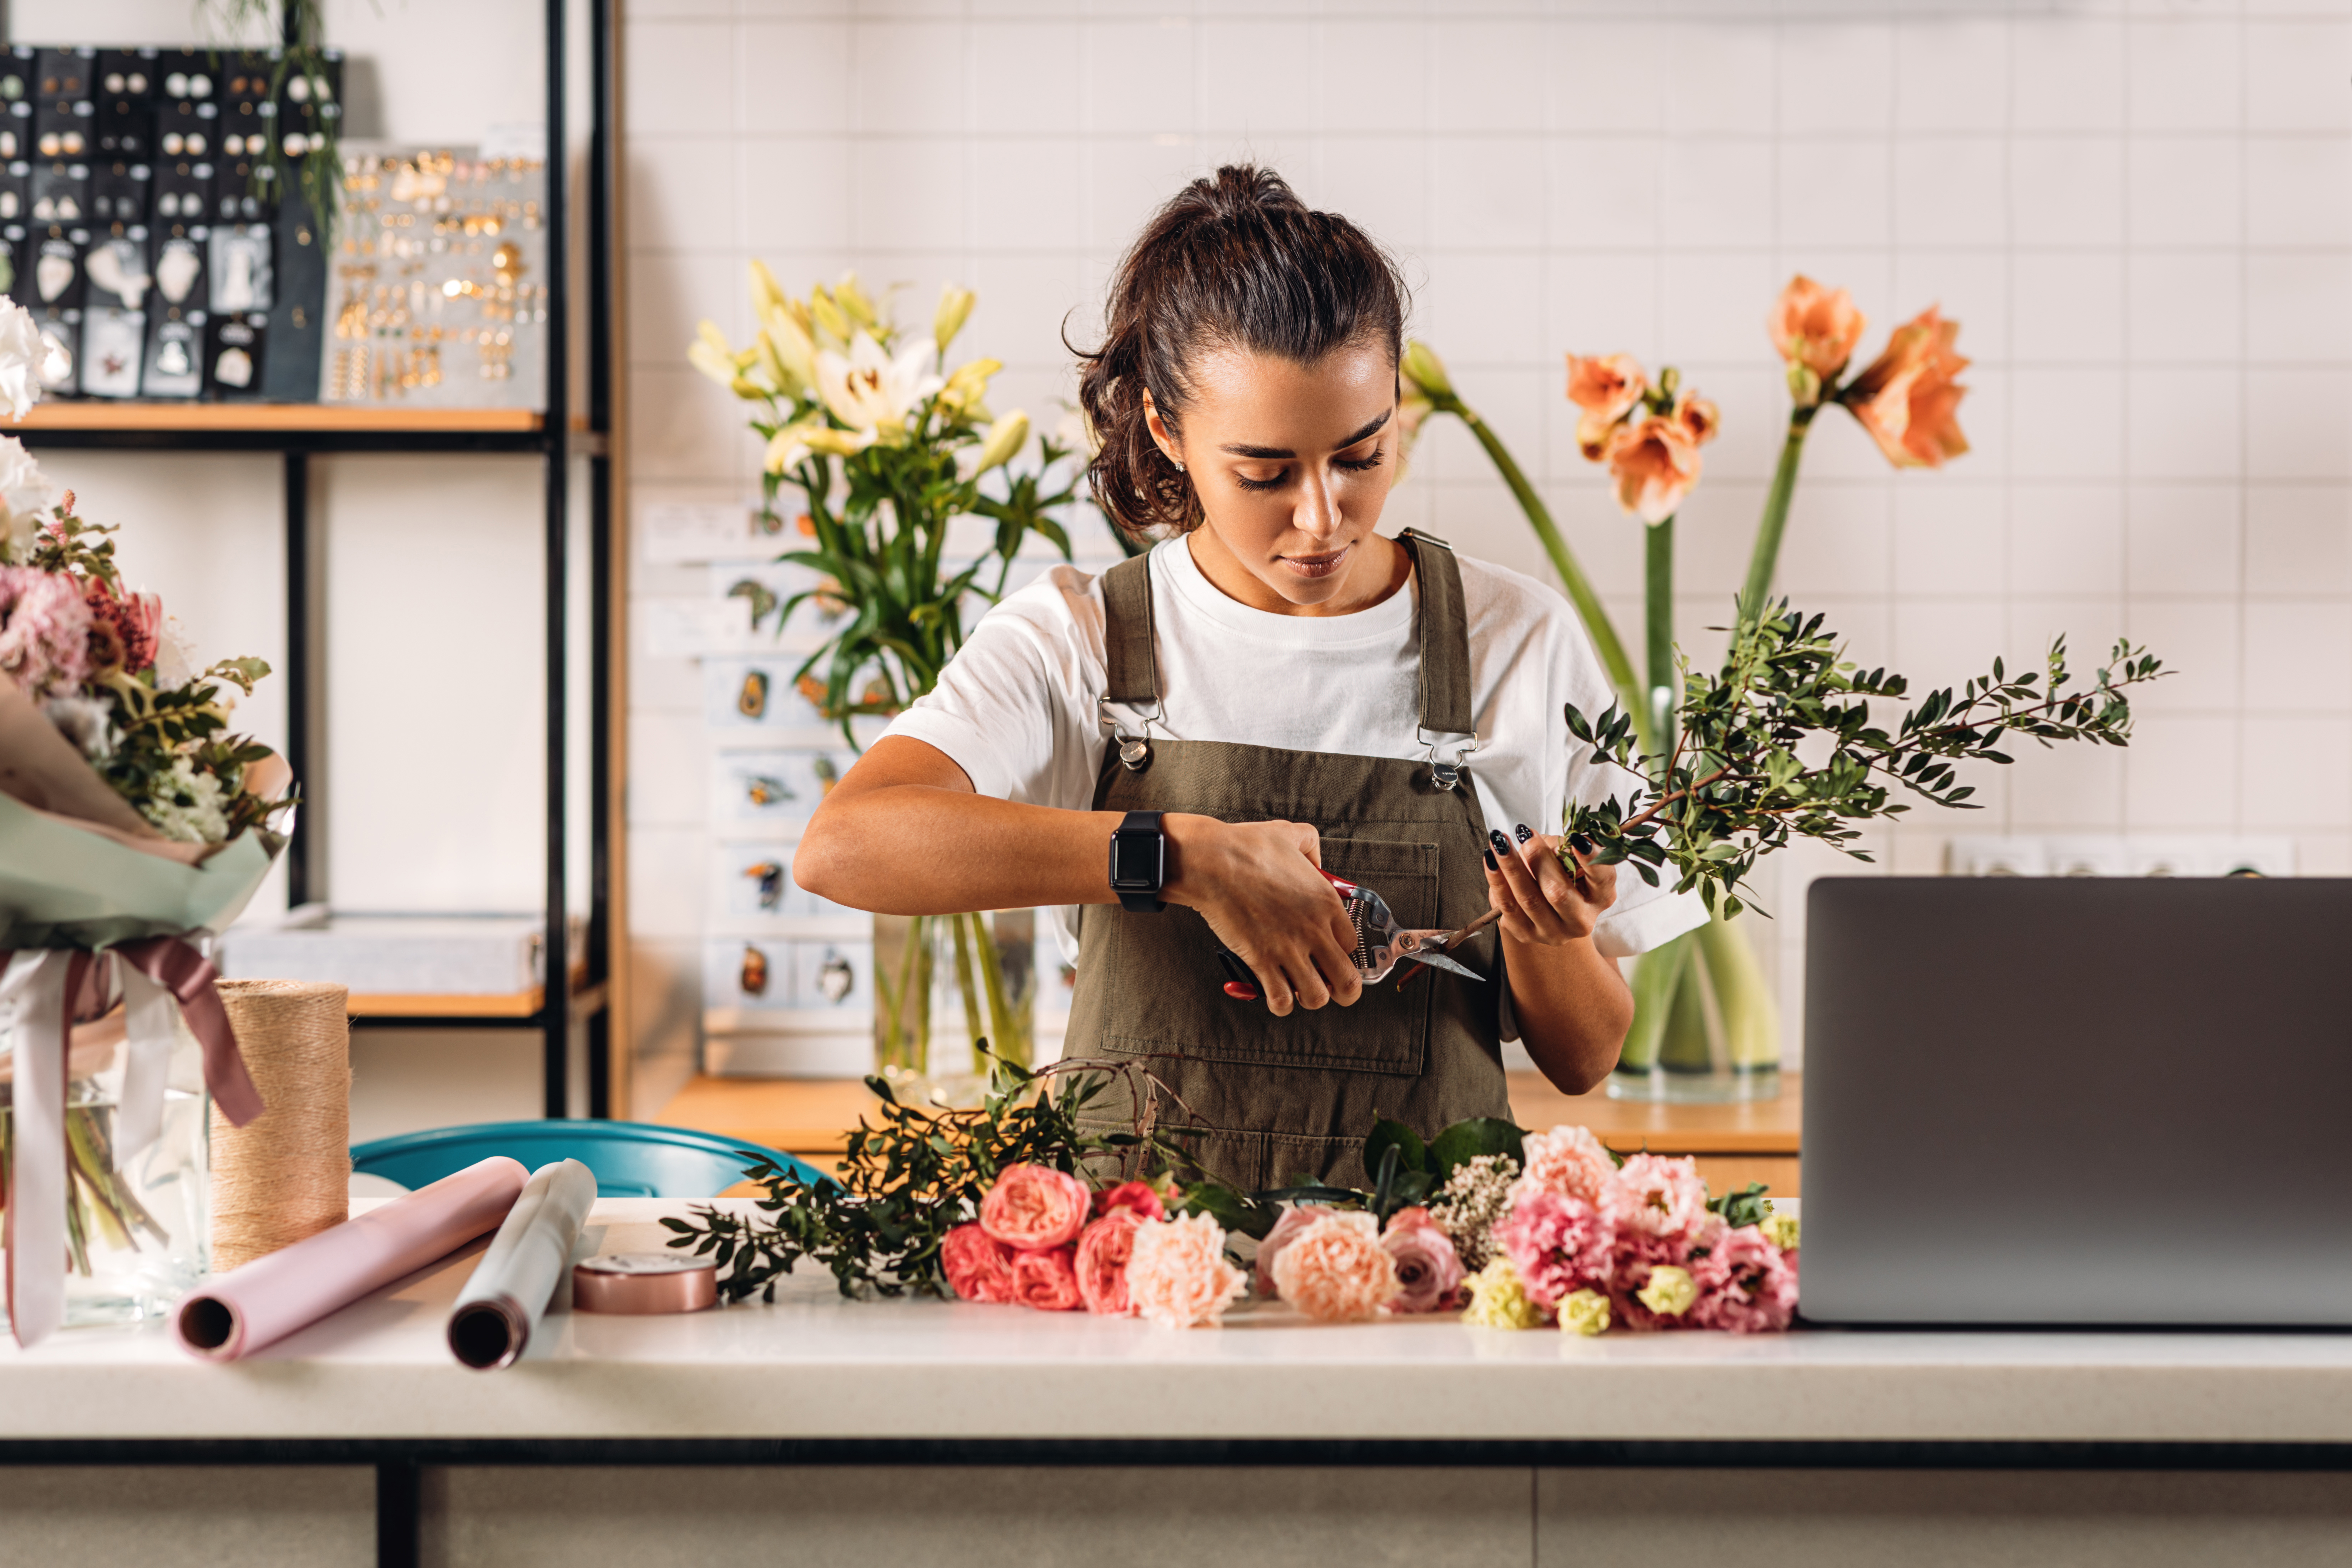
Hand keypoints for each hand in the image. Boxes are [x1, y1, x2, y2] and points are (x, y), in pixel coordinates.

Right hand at [1162, 815, 1364, 1016]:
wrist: (1211, 861)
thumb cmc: (1246, 847)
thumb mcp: (1291, 833)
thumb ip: (1311, 845)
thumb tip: (1315, 859)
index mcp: (1326, 902)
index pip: (1353, 945)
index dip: (1343, 954)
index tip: (1331, 955)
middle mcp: (1314, 929)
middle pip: (1347, 980)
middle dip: (1343, 990)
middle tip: (1330, 987)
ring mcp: (1288, 948)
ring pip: (1317, 997)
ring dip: (1311, 998)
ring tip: (1301, 990)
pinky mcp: (1261, 960)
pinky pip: (1281, 999)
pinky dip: (1281, 1004)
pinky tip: (1278, 997)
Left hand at [1485, 825, 1617, 946]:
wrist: (1544, 906)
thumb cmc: (1559, 873)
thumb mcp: (1568, 857)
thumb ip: (1559, 848)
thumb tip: (1533, 839)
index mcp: (1601, 897)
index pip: (1602, 877)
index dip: (1591, 858)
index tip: (1576, 838)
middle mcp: (1581, 920)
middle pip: (1558, 892)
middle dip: (1538, 859)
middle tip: (1523, 834)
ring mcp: (1554, 932)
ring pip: (1528, 900)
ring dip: (1510, 866)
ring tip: (1498, 842)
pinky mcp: (1527, 934)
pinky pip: (1507, 907)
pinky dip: (1497, 881)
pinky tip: (1491, 860)